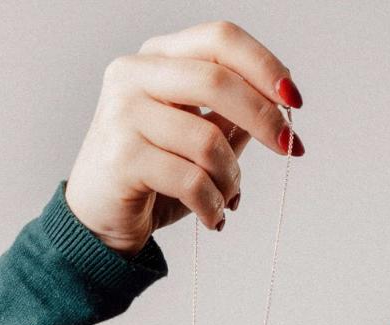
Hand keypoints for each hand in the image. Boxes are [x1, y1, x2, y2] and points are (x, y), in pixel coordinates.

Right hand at [64, 19, 303, 254]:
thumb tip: (284, 105)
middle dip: (264, 117)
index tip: (294, 99)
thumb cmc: (151, 175)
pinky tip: (214, 217)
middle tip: (288, 147)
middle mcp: (134, 75)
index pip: (220, 39)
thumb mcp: (197, 135)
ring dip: (232, 177)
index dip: (264, 64)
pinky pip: (190, 180)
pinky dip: (213, 204)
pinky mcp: (120, 158)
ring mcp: (123, 114)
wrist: (96, 221)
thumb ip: (232, 114)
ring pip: (207, 139)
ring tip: (229, 197)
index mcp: (157, 57)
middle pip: (217, 80)